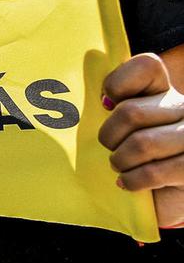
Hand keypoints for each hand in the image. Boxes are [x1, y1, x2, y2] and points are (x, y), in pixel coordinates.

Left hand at [99, 53, 183, 227]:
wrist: (151, 197)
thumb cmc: (124, 158)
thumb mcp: (113, 125)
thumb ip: (107, 103)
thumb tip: (89, 84)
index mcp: (163, 91)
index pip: (147, 66)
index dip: (118, 83)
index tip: (104, 104)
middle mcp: (183, 108)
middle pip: (131, 112)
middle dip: (109, 137)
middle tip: (110, 148)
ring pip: (142, 143)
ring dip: (120, 161)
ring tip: (120, 167)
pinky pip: (151, 172)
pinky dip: (131, 181)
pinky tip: (128, 182)